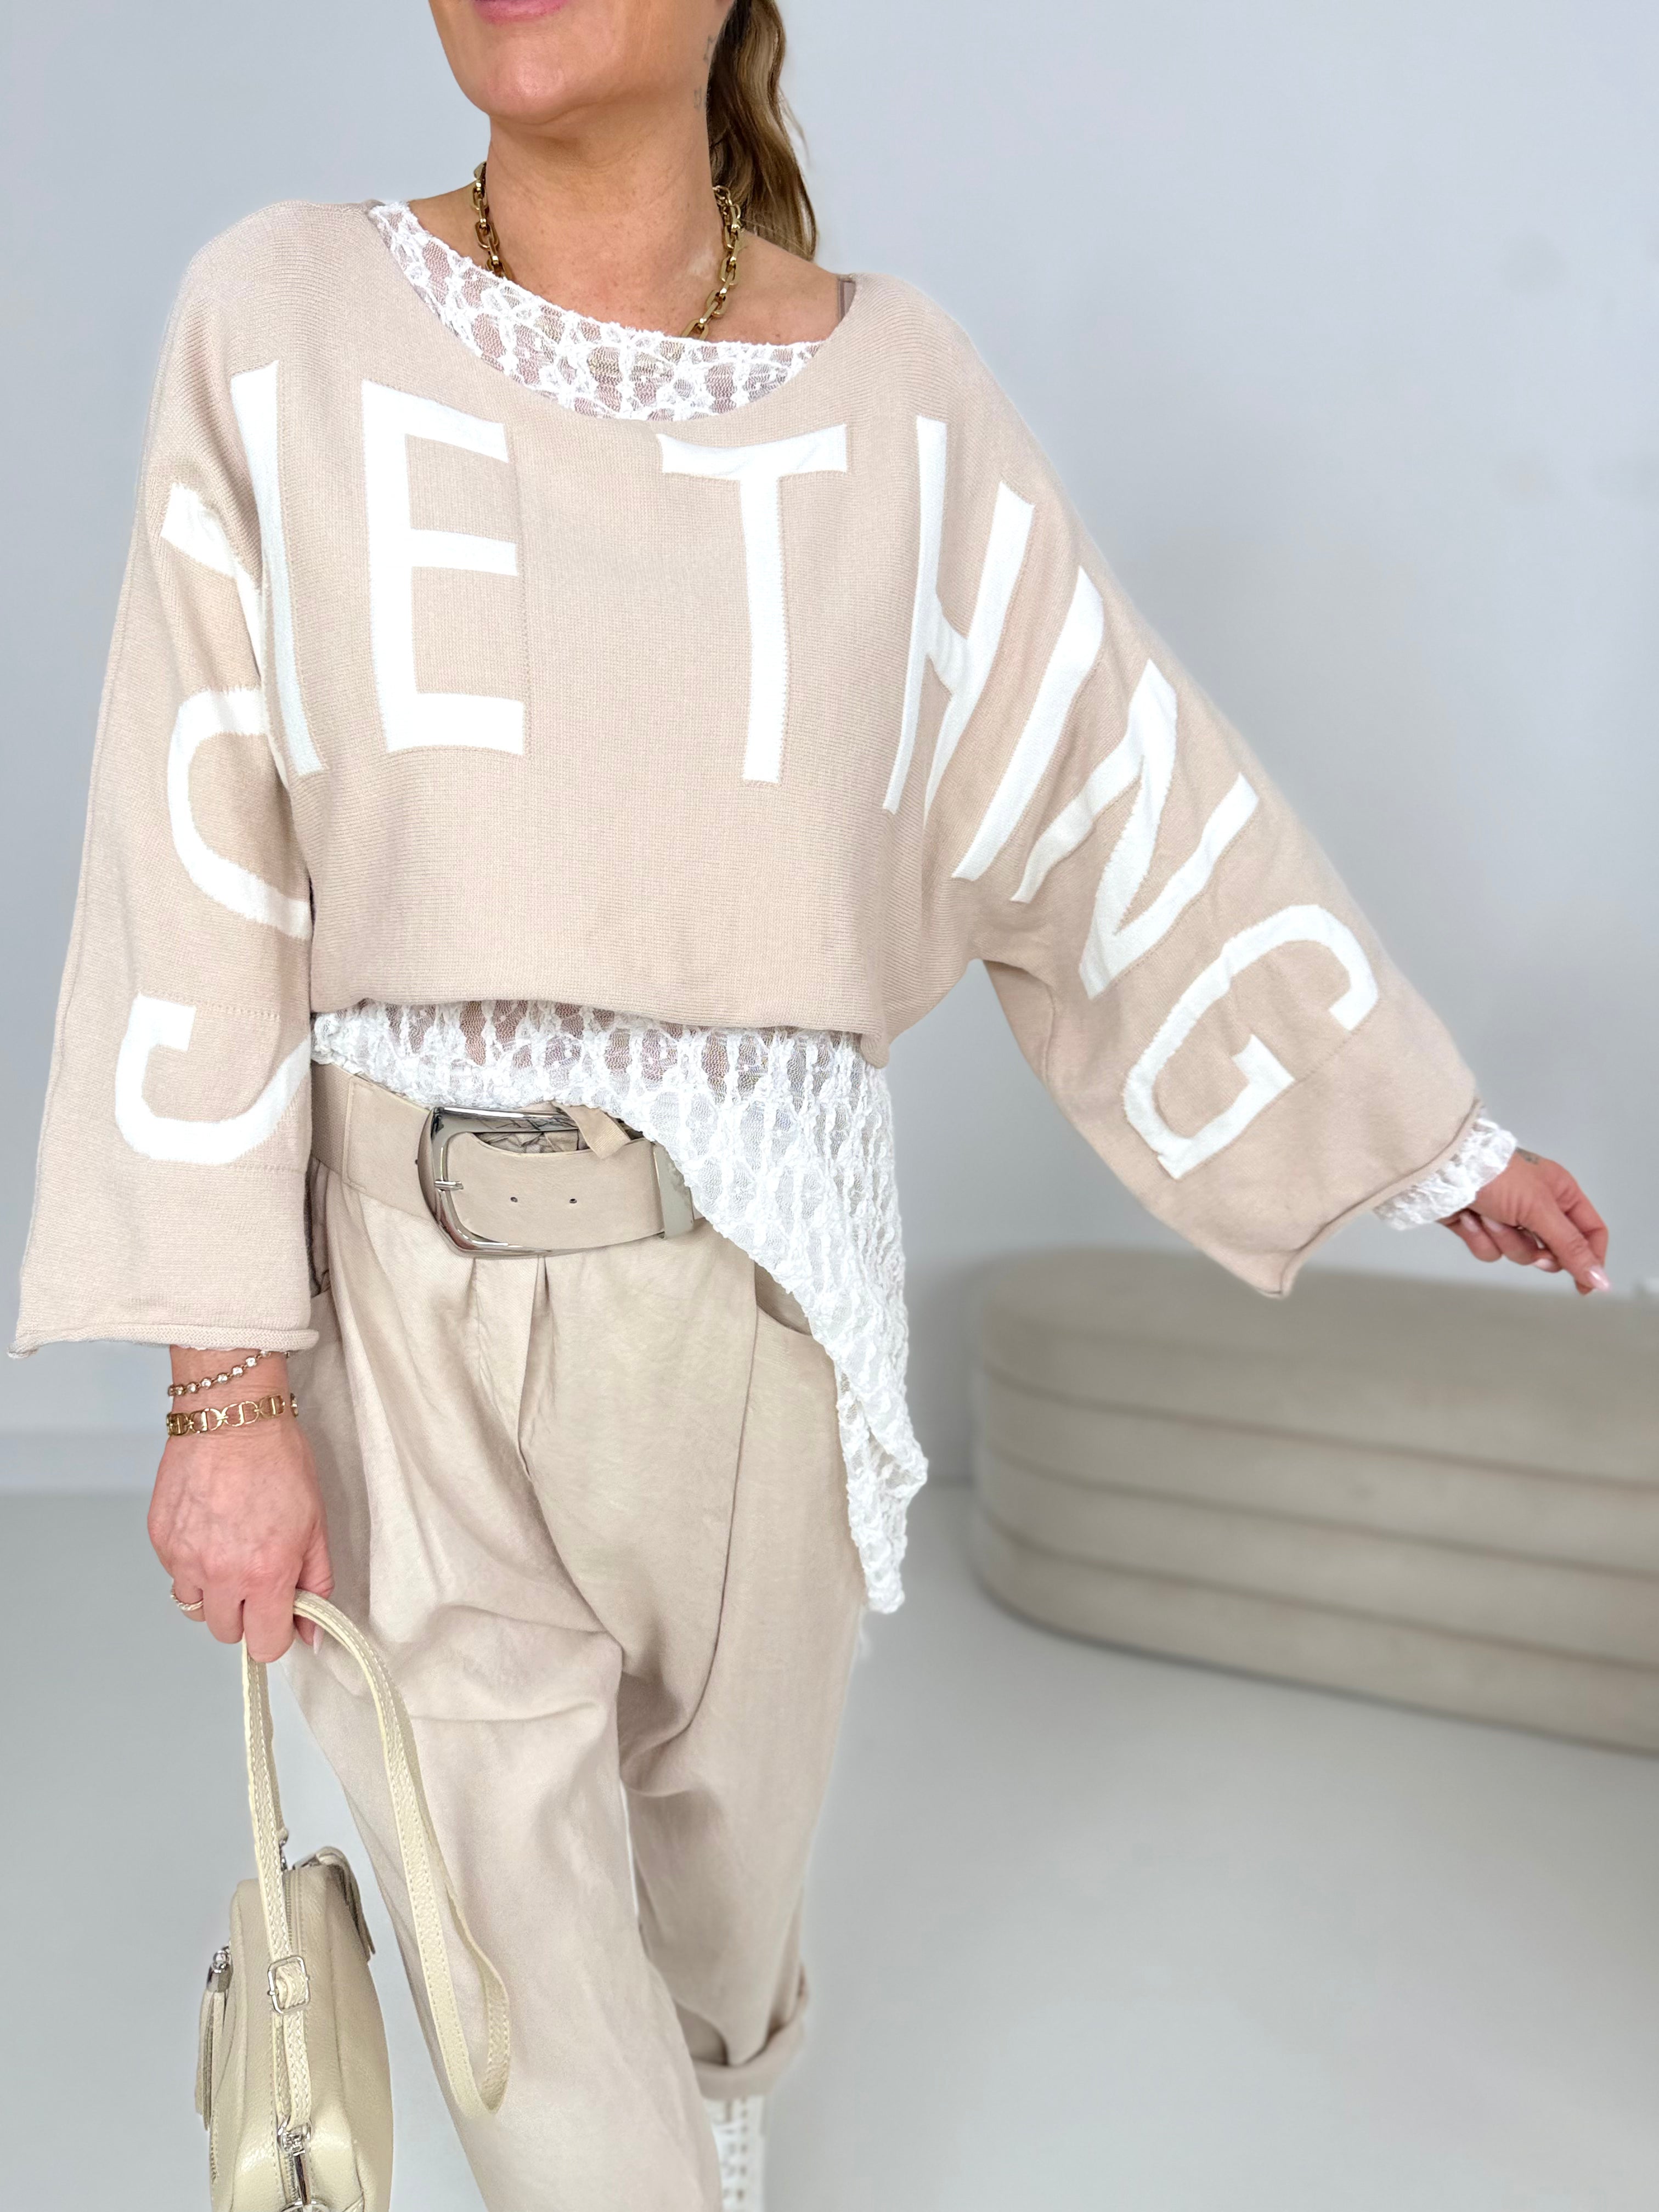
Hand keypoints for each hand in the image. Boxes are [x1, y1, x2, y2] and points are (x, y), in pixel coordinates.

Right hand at [148, 1352, 332, 1660]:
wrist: (232, 1416)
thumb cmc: (279, 1461)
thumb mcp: (316, 1525)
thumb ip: (316, 1584)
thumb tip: (312, 1633)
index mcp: (265, 1574)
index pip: (266, 1645)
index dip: (277, 1634)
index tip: (282, 1616)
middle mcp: (220, 1574)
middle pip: (227, 1633)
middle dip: (246, 1614)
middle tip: (258, 1578)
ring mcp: (184, 1559)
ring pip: (195, 1608)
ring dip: (215, 1594)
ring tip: (231, 1553)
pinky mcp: (161, 1540)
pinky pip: (175, 1575)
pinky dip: (191, 1565)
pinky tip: (209, 1532)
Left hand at [1442, 1149, 1609, 1295]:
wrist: (1443, 1169)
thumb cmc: (1497, 1176)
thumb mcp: (1541, 1209)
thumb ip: (1571, 1246)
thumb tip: (1601, 1279)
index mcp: (1561, 1192)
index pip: (1589, 1232)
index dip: (1591, 1259)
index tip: (1585, 1286)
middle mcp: (1537, 1206)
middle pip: (1553, 1249)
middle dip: (1537, 1250)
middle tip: (1531, 1243)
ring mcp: (1508, 1219)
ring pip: (1519, 1253)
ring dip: (1503, 1238)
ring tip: (1489, 1216)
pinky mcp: (1480, 1229)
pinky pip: (1490, 1251)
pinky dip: (1478, 1238)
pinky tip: (1469, 1218)